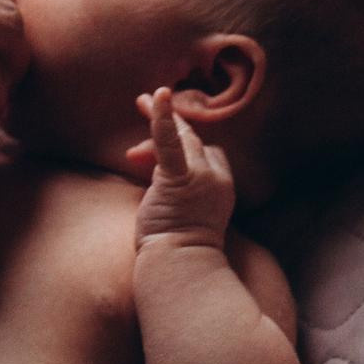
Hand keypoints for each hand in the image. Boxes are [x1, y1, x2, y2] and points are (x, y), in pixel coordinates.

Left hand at [131, 88, 234, 247]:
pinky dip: (162, 116)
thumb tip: (155, 174)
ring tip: (141, 101)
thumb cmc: (178, 249)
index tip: (153, 154)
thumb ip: (177, 189)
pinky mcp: (179, 179)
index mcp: (222, 188)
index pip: (208, 152)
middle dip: (170, 124)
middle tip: (146, 103)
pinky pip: (170, 140)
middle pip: (193, 141)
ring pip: (181, 138)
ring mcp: (201, 177)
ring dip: (159, 118)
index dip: (184, 146)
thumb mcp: (186, 214)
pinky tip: (156, 96)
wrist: (181, 266)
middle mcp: (216, 178)